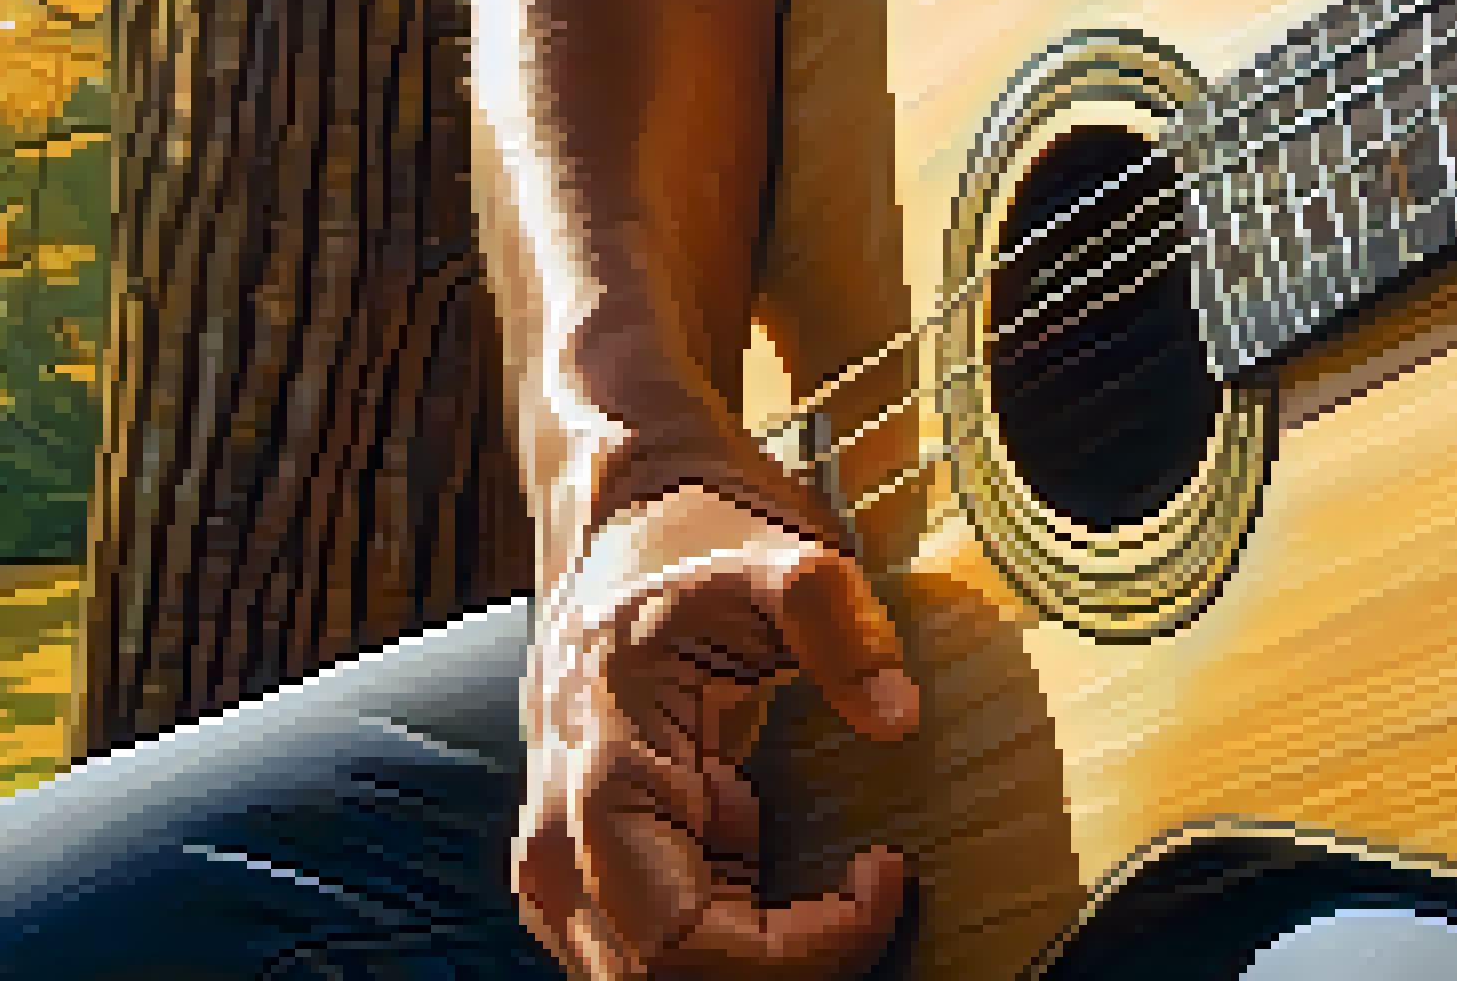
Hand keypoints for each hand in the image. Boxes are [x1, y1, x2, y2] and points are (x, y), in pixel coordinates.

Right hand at [515, 484, 921, 979]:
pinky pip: (653, 949)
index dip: (798, 951)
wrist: (623, 521)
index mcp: (604, 775)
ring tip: (832, 892)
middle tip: (868, 898)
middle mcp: (561, 838)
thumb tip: (895, 716)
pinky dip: (731, 944)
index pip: (682, 943)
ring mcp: (566, 858)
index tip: (885, 873)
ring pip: (647, 979)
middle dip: (782, 969)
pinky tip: (785, 880)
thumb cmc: (697, 542)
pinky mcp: (594, 864)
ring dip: (752, 961)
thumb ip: (839, 623)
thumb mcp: (779, 559)